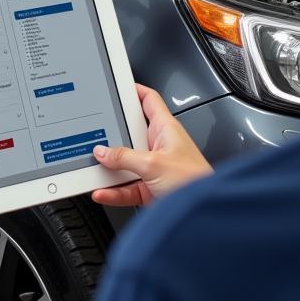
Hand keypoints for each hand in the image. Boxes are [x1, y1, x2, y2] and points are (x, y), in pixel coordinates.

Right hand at [92, 84, 211, 206]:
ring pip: (125, 164)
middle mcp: (160, 146)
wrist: (204, 212)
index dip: (133, 91)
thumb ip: (124, 157)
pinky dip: (112, 191)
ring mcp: (154, 168)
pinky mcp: (150, 189)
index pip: (149, 100)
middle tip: (95, 135)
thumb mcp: (153, 164)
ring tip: (95, 168)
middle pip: (129, 134)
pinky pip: (125, 187)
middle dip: (112, 136)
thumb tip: (103, 152)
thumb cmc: (195, 181)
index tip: (116, 88)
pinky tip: (102, 191)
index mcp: (166, 128)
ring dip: (110, 168)